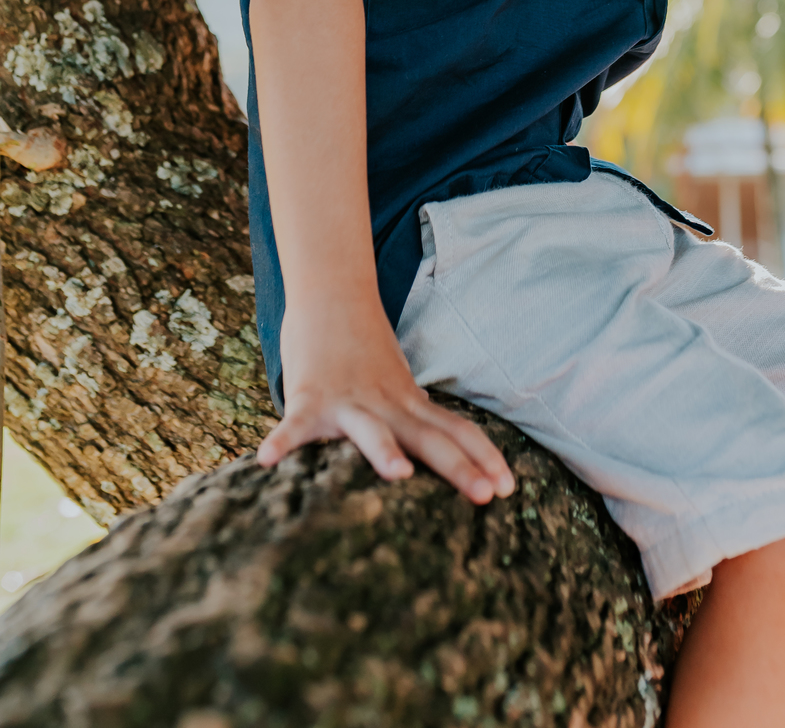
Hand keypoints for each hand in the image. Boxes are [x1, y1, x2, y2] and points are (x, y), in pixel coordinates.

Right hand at [257, 295, 514, 503]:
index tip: (509, 488)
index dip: (484, 458)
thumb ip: (414, 413)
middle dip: (459, 468)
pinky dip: (282, 442)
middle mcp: (387, 404)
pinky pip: (295, 425)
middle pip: (430, 438)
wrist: (332, 294)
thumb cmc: (363, 346)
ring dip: (384, 451)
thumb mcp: (397, 383)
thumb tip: (437, 436)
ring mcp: (349, 401)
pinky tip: (268, 462)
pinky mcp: (309, 398)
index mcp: (409, 403)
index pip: (456, 430)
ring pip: (371, 429)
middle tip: (487, 496)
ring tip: (398, 475)